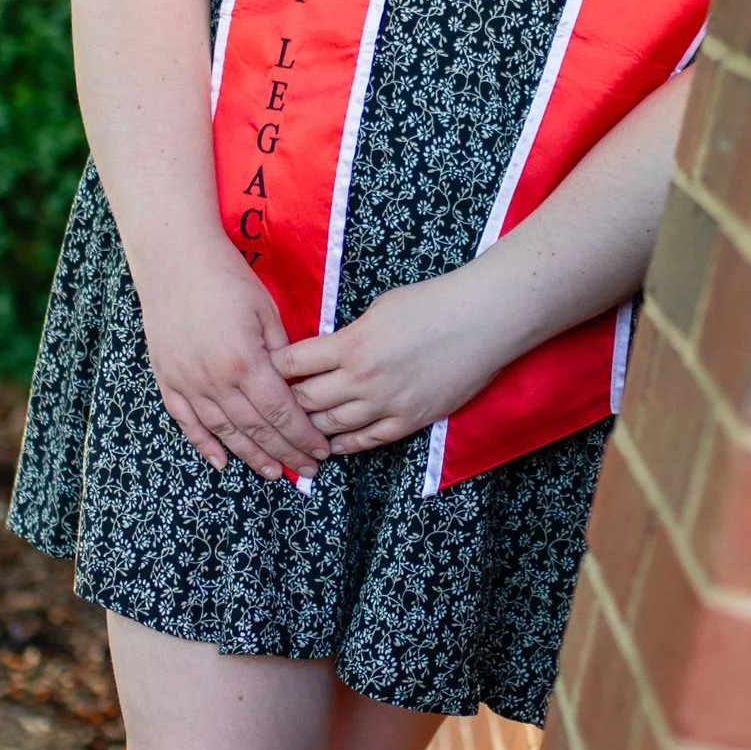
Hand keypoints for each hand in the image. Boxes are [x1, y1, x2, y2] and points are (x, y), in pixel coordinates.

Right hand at [135, 248, 332, 478]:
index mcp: (246, 363)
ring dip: (251, 456)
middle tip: (309, 471)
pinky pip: (186, 422)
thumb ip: (283, 354)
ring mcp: (188, 383)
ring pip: (224, 433)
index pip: (282, 414)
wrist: (174, 260)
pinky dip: (203, 444)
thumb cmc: (226, 279)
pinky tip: (220, 461)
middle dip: (287, 453)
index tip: (321, 451)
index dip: (303, 437)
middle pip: (257, 430)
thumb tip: (298, 385)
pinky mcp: (167, 379)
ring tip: (275, 473)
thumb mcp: (266, 312)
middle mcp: (216, 381)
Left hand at [274, 265, 515, 456]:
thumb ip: (348, 335)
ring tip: (299, 426)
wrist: (481, 321)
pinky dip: (345, 445)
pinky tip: (333, 445)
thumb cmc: (431, 304)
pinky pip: (368, 442)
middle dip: (287, 400)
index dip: (275, 367)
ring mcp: (386, 404)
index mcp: (350, 345)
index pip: (292, 364)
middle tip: (276, 401)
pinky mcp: (409, 420)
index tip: (268, 369)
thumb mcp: (378, 309)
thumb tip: (328, 351)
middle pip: (305, 400)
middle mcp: (362, 380)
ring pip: (331, 427)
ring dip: (311, 426)